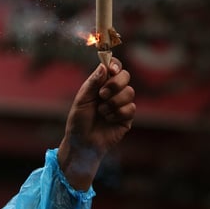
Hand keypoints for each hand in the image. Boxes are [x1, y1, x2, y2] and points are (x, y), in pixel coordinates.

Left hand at [57, 59, 135, 189]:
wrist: (83, 143)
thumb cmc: (79, 121)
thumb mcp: (82, 99)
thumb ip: (93, 82)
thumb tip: (104, 66)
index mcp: (101, 83)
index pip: (114, 67)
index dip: (115, 65)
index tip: (111, 70)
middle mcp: (113, 91)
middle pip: (126, 76)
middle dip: (115, 84)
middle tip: (102, 95)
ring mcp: (122, 103)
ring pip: (129, 92)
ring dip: (113, 102)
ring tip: (102, 112)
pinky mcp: (127, 117)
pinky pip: (130, 108)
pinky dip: (117, 114)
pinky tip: (108, 120)